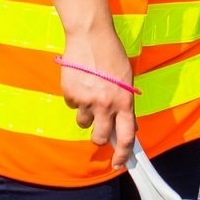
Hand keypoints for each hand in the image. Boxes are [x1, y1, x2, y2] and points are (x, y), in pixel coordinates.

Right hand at [59, 27, 136, 167]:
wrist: (90, 36)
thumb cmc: (112, 55)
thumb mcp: (127, 79)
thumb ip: (126, 103)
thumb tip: (129, 124)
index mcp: (124, 101)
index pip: (126, 137)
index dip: (123, 154)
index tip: (120, 163)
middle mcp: (105, 104)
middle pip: (99, 137)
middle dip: (99, 137)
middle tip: (99, 128)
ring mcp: (86, 100)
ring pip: (83, 122)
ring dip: (86, 113)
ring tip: (90, 92)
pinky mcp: (70, 94)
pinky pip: (72, 105)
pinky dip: (76, 98)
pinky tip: (80, 82)